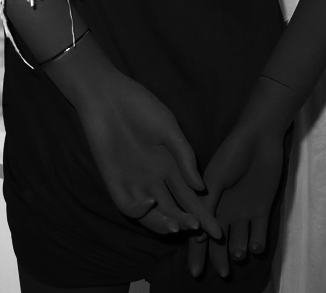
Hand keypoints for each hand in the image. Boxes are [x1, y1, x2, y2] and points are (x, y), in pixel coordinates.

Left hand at [44, 35, 221, 237]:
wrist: (107, 95)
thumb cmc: (141, 106)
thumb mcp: (169, 130)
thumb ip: (185, 158)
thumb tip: (202, 188)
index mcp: (171, 166)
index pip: (190, 198)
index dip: (204, 214)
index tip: (217, 231)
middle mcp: (154, 178)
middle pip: (173, 210)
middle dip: (186, 222)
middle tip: (197, 229)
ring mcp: (133, 181)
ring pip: (151, 214)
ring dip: (164, 222)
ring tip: (178, 225)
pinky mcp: (113, 180)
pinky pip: (126, 204)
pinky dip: (139, 210)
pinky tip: (151, 203)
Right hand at [188, 77, 293, 277]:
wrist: (258, 140)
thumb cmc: (231, 155)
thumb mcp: (214, 180)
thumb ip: (207, 206)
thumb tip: (197, 235)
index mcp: (207, 203)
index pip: (199, 232)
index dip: (196, 253)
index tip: (194, 272)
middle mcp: (224, 210)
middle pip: (219, 242)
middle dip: (218, 259)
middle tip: (221, 273)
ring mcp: (243, 211)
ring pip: (239, 240)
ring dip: (238, 249)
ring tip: (238, 252)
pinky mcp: (262, 209)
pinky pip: (259, 231)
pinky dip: (257, 242)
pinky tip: (255, 246)